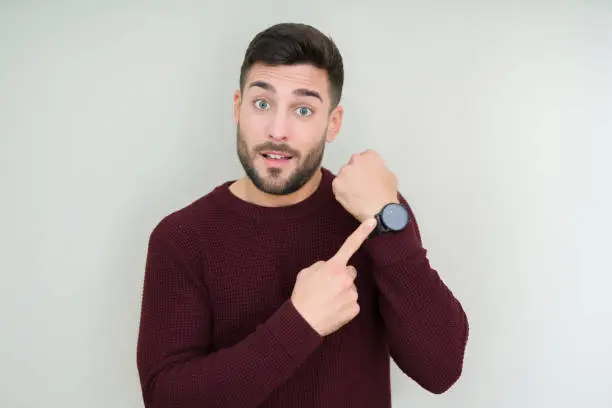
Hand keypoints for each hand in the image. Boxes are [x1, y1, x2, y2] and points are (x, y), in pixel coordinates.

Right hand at [290, 218, 376, 335]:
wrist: (303, 322)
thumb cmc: (302, 296)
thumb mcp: (305, 273)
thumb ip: (321, 266)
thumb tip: (329, 267)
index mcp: (333, 267)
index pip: (350, 245)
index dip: (362, 232)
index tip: (373, 221)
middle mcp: (346, 279)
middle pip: (350, 272)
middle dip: (342, 276)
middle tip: (328, 287)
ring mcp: (352, 294)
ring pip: (351, 288)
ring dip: (342, 292)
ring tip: (327, 300)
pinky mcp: (355, 309)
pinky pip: (352, 303)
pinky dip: (344, 305)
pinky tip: (333, 309)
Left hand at [332, 149, 398, 221]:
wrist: (380, 210)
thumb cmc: (386, 195)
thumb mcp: (390, 175)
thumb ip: (380, 168)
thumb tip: (375, 171)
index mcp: (370, 156)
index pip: (365, 157)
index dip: (366, 168)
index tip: (367, 174)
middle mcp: (355, 160)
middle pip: (352, 164)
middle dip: (355, 173)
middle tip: (361, 185)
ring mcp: (344, 172)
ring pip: (343, 175)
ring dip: (348, 182)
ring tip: (356, 193)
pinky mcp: (336, 184)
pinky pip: (337, 186)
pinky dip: (342, 192)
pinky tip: (351, 198)